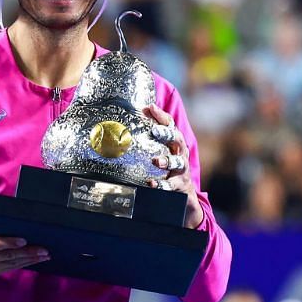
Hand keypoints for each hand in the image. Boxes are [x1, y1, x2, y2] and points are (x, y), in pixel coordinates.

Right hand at [0, 206, 49, 275]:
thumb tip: (1, 208)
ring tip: (44, 255)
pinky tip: (33, 260)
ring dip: (29, 260)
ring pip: (11, 265)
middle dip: (27, 254)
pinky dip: (22, 264)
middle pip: (7, 257)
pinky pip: (9, 268)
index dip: (8, 243)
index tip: (23, 240)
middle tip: (43, 250)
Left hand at [144, 104, 204, 228]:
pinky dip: (162, 185)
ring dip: (166, 161)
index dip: (161, 115)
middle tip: (155, 131)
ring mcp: (182, 169)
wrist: (182, 193)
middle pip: (177, 139)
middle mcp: (180, 153)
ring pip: (178, 162)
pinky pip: (172, 185)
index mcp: (173, 142)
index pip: (169, 124)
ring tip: (156, 162)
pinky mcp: (180, 185)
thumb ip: (141, 138)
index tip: (150, 107)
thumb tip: (119, 124)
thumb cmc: (164, 167)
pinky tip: (152, 184)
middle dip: (167, 134)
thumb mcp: (155, 151)